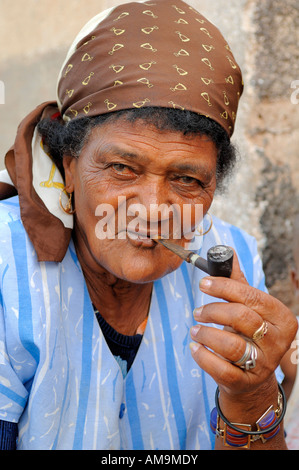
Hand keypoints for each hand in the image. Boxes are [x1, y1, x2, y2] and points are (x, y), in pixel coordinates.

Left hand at [190, 250, 297, 399]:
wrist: (251, 377)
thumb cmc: (248, 334)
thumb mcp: (248, 308)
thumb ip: (237, 283)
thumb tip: (227, 253)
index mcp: (281, 317)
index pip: (251, 296)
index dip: (224, 288)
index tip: (203, 283)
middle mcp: (277, 341)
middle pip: (241, 318)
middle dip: (213, 311)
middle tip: (198, 312)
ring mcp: (264, 364)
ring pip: (231, 344)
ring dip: (206, 334)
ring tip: (195, 329)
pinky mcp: (246, 382)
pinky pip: (221, 368)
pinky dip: (202, 356)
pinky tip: (194, 347)